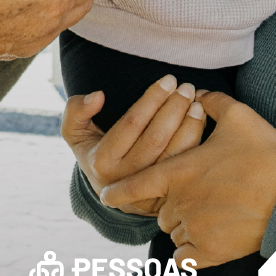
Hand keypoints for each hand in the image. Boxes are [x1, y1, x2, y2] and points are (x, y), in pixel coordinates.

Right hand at [62, 76, 207, 215]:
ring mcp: (148, 190)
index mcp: (102, 162)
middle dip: (174, 109)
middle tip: (187, 87)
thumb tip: (98, 96)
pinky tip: (201, 121)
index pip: (131, 124)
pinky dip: (196, 141)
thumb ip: (76, 111)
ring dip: (190, 125)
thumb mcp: (74, 132)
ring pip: (174, 154)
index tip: (167, 80)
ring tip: (197, 102)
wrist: (111, 192)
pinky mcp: (166, 195)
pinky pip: (186, 166)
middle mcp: (125, 179)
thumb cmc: (94, 150)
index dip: (152, 99)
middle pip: (156, 138)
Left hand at [98, 92, 275, 265]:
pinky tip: (200, 244)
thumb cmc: (266, 154)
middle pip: (160, 209)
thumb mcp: (239, 117)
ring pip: (173, 231)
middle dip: (172, 203)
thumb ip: (213, 103)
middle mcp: (179, 202)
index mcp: (178, 172)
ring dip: (182, 224)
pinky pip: (185, 257)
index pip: (134, 186)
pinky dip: (189, 251)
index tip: (106, 196)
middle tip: (198, 195)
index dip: (118, 192)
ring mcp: (194, 229)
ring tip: (207, 213)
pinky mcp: (211, 251)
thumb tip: (198, 94)